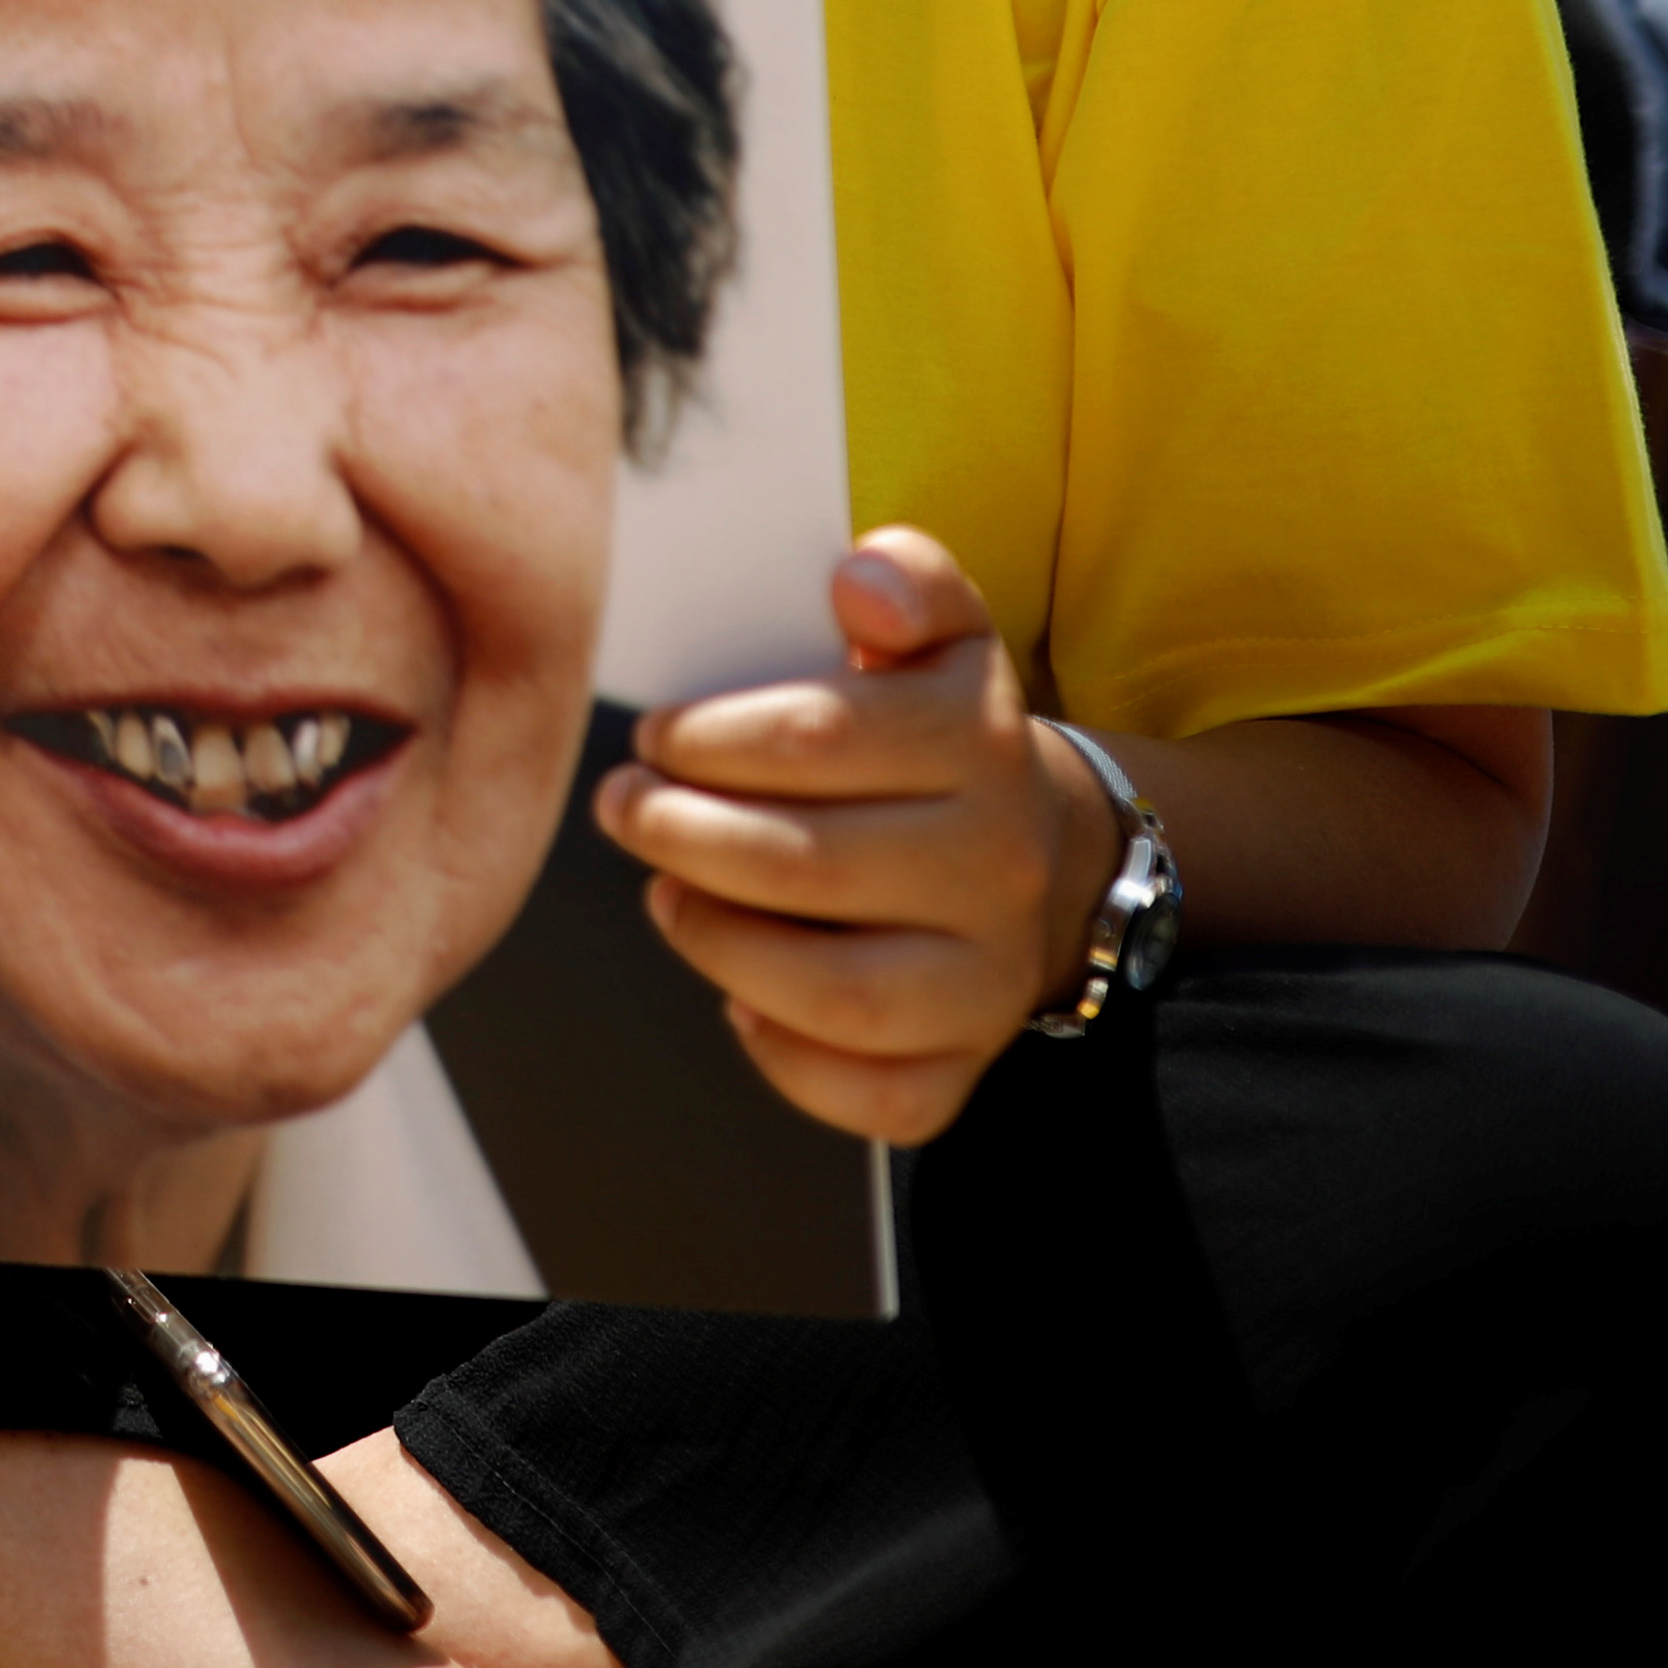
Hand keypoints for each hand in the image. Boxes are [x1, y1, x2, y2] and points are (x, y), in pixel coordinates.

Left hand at [596, 530, 1116, 1148]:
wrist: (1044, 858)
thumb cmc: (941, 741)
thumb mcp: (943, 640)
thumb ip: (908, 582)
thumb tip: (860, 573)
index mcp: (982, 748)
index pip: (825, 739)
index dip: (712, 738)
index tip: (655, 735)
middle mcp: (999, 869)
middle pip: (811, 866)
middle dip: (684, 834)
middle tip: (623, 805)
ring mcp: (988, 981)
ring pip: (834, 992)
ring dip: (717, 943)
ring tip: (664, 889)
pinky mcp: (968, 1065)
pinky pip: (872, 1093)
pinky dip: (785, 1057)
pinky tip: (738, 1000)